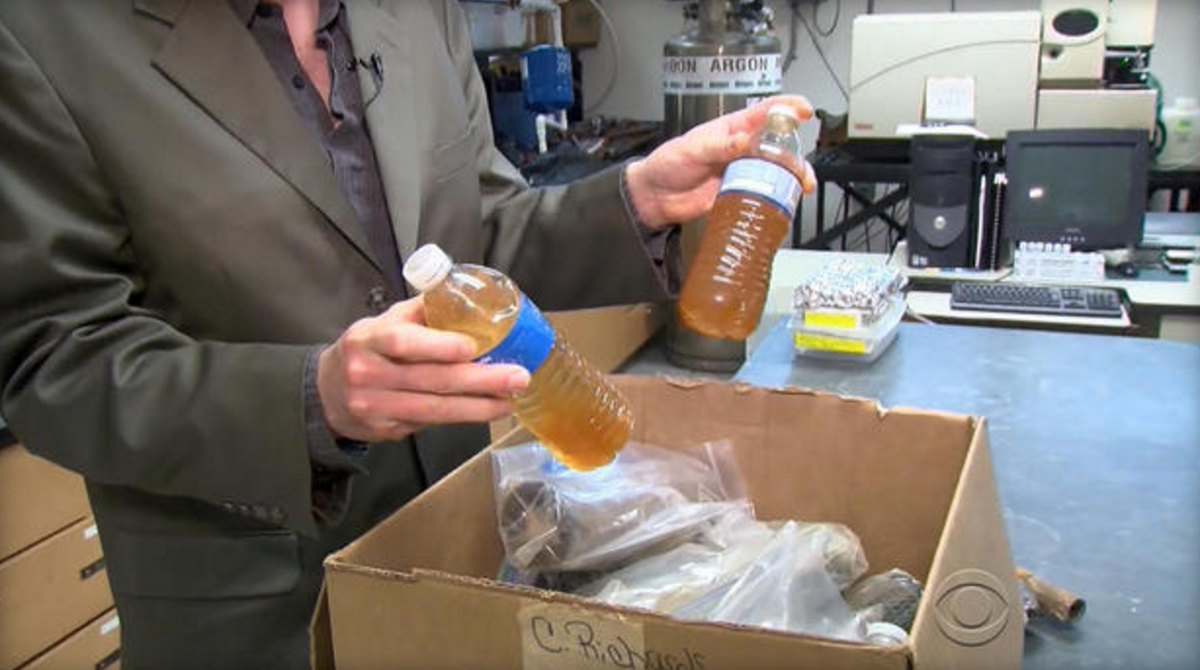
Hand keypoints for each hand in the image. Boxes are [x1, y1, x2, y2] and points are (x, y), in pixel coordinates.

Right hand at [317, 298, 529, 442]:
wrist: (325, 393)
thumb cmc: (365, 349)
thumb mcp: (382, 322)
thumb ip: (421, 312)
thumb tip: (467, 297)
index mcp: (367, 340)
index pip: (403, 342)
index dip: (439, 346)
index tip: (473, 347)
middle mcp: (368, 374)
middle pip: (430, 380)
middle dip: (480, 380)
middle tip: (517, 377)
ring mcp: (376, 407)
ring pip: (434, 409)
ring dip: (478, 407)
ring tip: (510, 400)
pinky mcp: (386, 430)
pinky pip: (429, 423)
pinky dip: (461, 417)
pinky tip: (486, 410)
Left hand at [624, 95, 817, 229]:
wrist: (655, 196)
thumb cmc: (668, 164)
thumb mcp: (693, 149)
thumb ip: (720, 146)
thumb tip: (743, 140)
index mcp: (731, 128)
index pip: (764, 112)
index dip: (786, 107)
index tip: (803, 110)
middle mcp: (741, 148)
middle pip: (778, 144)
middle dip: (795, 152)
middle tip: (800, 165)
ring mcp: (742, 170)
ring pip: (775, 169)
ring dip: (791, 176)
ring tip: (800, 185)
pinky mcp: (739, 192)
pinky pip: (763, 192)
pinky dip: (777, 195)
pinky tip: (785, 198)